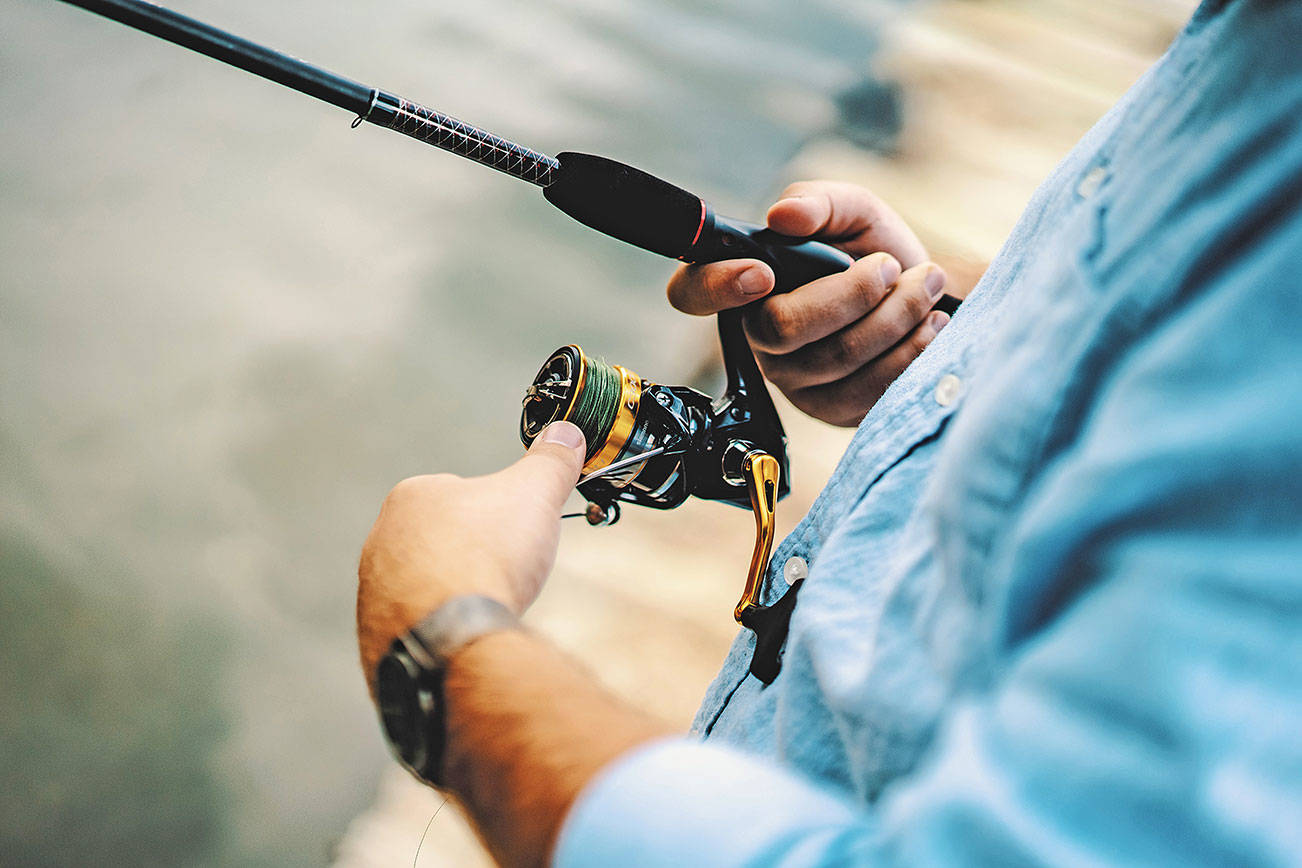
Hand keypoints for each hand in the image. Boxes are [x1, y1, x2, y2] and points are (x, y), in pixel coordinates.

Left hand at [356, 422, 585, 690]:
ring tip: (487, 605)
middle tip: (505, 570)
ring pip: (428, 587)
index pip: (458, 494)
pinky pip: (417, 628)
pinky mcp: (377, 635)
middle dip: (474, 555)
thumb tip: (566, 433)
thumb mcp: (534, 494)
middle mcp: (381, 541)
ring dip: (457, 595)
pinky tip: (466, 634)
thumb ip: (550, 461)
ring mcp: (374, 592)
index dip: (496, 513)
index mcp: (410, 497)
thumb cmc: (484, 557)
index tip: (515, 532)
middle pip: (442, 542)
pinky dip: (443, 630)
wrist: (452, 635)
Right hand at [666, 181, 951, 426]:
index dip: (716, 286)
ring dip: (895, 315)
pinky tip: (927, 324)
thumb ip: (819, 201)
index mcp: (744, 283)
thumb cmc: (874, 253)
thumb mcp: (852, 211)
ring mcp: (792, 379)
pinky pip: (868, 389)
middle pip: (781, 329)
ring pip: (836, 357)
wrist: (926, 298)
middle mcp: (758, 336)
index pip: (692, 292)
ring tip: (923, 285)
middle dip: (851, 294)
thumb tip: (784, 215)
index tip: (763, 272)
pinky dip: (911, 349)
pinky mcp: (831, 409)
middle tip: (889, 266)